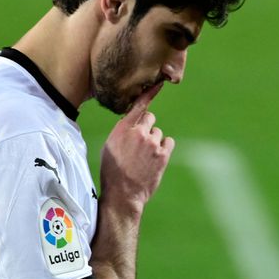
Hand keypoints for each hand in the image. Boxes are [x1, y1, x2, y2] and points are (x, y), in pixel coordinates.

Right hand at [100, 84, 174, 211]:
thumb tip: (132, 122)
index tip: (159, 84)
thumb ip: (122, 131)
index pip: (138, 106)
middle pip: (150, 118)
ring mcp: (152, 143)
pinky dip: (164, 149)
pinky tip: (155, 159)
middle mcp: (138, 133)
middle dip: (147, 127)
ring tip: (144, 157)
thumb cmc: (113, 171)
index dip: (149, 93)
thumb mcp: (110, 146)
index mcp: (122, 129)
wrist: (123, 194)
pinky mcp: (163, 154)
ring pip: (158, 133)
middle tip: (140, 144)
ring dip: (154, 142)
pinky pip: (168, 142)